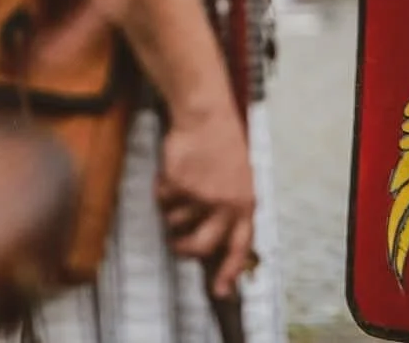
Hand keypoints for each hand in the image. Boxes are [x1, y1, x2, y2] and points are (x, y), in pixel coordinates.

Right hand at [157, 103, 256, 297]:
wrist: (207, 117)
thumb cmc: (223, 147)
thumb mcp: (240, 179)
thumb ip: (232, 209)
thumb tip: (218, 241)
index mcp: (245, 203)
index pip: (239, 246)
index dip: (229, 272)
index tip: (220, 291)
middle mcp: (224, 204)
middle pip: (199, 246)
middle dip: (182, 249)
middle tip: (176, 243)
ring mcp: (200, 195)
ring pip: (175, 222)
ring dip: (172, 209)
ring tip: (181, 186)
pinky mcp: (179, 185)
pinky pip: (162, 200)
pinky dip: (163, 188)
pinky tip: (174, 170)